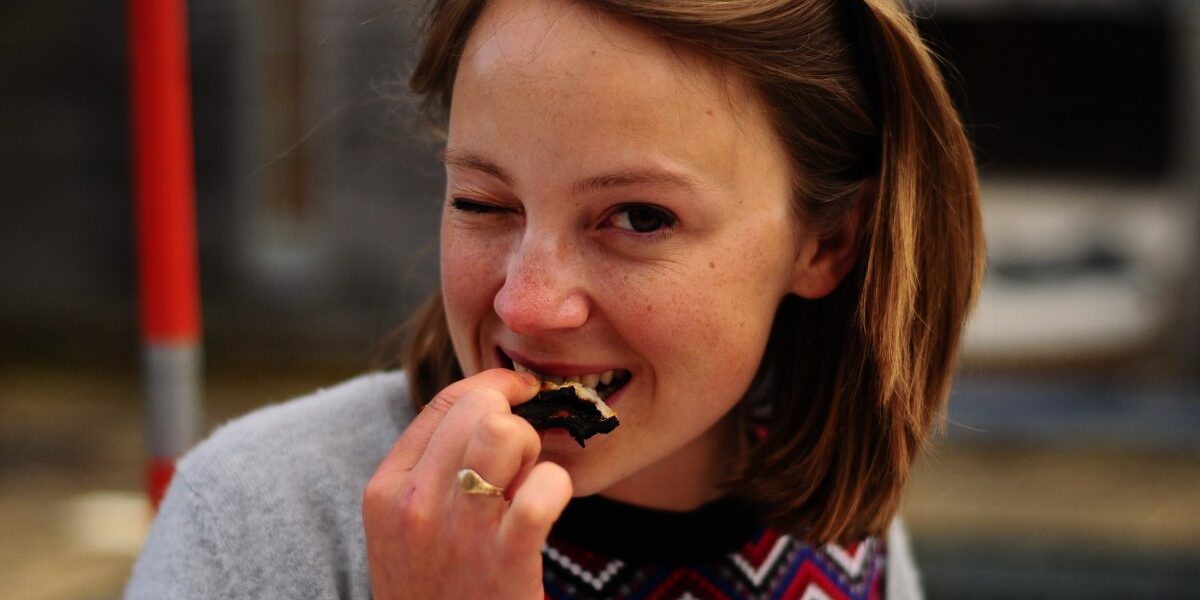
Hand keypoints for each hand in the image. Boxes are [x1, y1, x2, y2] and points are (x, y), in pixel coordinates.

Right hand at [363, 369, 572, 599]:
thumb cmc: (436, 589)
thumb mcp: (406, 529)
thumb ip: (431, 471)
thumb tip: (487, 408)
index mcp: (387, 489)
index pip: (445, 400)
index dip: (493, 385)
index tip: (519, 392)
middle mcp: (415, 505)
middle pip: (479, 407)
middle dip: (516, 418)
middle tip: (525, 452)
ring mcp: (458, 533)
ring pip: (507, 433)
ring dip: (533, 449)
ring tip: (531, 479)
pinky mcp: (504, 562)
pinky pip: (544, 489)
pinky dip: (559, 488)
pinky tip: (551, 506)